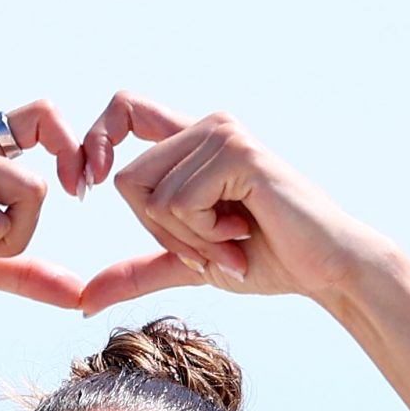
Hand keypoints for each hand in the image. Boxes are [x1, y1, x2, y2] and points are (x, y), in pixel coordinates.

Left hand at [75, 92, 388, 316]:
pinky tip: (242, 234)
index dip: (95, 140)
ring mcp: (222, 134)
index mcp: (192, 142)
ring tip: (233, 241)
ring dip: (187, 238)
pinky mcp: (236, 153)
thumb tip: (83, 300)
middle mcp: (206, 126)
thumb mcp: (188, 263)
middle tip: (211, 248)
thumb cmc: (268, 259)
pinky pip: (179, 203)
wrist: (326, 271)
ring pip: (152, 196)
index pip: (125, 110)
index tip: (85, 186)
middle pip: (127, 179)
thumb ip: (138, 272)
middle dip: (160, 232)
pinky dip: (204, 235)